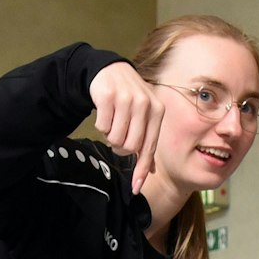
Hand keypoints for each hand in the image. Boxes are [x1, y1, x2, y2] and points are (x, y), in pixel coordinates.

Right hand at [89, 61, 163, 193]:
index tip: (135, 188)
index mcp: (157, 111)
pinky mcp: (108, 95)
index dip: (141, 169)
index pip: (149, 147)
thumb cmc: (129, 99)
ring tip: (112, 122)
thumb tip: (152, 172)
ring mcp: (126, 98)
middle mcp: (144, 103)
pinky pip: (102, 126)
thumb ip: (147, 141)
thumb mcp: (144, 116)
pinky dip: (101, 125)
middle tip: (118, 135)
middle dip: (120, 147)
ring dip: (110, 136)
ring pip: (114, 138)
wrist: (111, 70)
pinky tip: (105, 113)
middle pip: (129, 146)